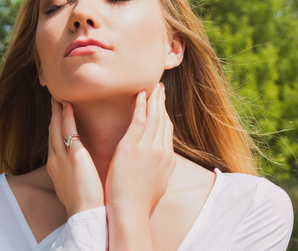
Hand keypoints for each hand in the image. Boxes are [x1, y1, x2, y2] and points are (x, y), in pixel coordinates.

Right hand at [46, 98, 103, 217]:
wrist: (85, 214)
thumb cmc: (84, 204)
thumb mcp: (73, 188)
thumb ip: (75, 175)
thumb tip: (80, 171)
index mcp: (55, 169)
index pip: (53, 143)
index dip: (54, 129)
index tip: (56, 118)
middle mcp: (54, 161)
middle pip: (51, 132)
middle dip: (52, 117)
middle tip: (54, 101)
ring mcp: (61, 157)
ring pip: (56, 128)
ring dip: (57, 112)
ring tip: (58, 98)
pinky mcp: (74, 155)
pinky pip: (67, 129)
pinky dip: (66, 115)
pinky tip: (67, 104)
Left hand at [105, 83, 175, 216]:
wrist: (130, 211)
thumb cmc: (139, 201)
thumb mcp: (157, 183)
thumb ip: (160, 168)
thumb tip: (163, 162)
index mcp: (167, 159)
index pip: (168, 130)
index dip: (165, 114)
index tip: (162, 104)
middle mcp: (161, 151)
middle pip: (164, 120)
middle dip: (162, 103)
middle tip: (160, 88)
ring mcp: (148, 148)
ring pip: (154, 117)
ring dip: (154, 99)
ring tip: (153, 86)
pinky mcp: (132, 147)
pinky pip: (139, 120)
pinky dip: (141, 105)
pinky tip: (140, 94)